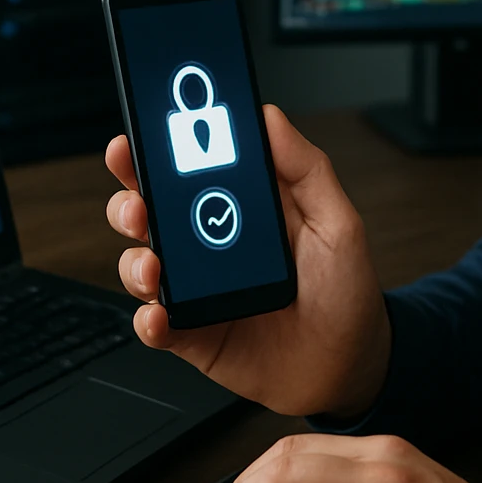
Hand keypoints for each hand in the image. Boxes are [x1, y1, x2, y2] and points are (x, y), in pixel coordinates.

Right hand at [106, 105, 391, 417]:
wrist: (351, 365)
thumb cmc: (346, 291)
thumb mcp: (338, 222)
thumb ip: (306, 169)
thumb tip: (269, 117)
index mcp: (241, 208)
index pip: (188, 168)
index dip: (159, 148)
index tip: (143, 133)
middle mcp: (209, 245)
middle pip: (149, 212)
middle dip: (130, 200)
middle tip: (138, 203)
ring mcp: (197, 290)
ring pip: (141, 265)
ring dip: (135, 261)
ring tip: (154, 266)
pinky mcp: (193, 334)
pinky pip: (154, 325)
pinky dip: (148, 320)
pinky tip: (160, 315)